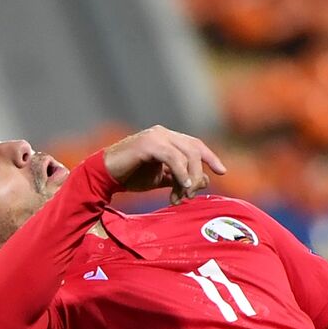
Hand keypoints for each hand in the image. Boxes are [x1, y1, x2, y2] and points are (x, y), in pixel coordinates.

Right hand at [103, 125, 227, 204]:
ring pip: (186, 154)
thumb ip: (179, 178)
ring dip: (190, 178)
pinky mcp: (147, 144)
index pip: (195, 144)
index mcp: (167, 138)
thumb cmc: (130, 176)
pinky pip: (172, 158)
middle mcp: (163, 133)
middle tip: (192, 194)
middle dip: (199, 173)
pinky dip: (181, 173)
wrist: (104, 175)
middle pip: (194, 149)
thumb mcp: (160, 178)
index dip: (210, 157)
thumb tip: (201, 182)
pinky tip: (182, 187)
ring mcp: (155, 136)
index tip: (222, 171)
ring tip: (184, 195)